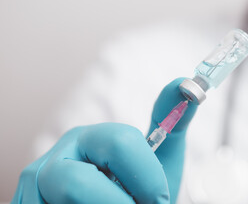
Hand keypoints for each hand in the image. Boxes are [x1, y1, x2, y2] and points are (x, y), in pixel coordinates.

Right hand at [12, 78, 196, 203]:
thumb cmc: (138, 193)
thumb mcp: (159, 161)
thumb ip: (171, 124)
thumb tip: (185, 85)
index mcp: (90, 138)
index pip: (120, 143)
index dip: (147, 178)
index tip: (159, 197)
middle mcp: (55, 158)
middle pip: (79, 183)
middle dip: (117, 203)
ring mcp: (33, 188)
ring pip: (71, 202)